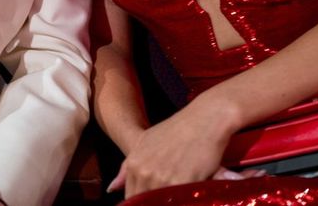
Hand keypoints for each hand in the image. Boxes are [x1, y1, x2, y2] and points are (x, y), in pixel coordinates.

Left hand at [105, 100, 233, 196]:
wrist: (205, 119)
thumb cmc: (177, 130)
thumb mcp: (145, 143)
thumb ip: (127, 168)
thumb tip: (112, 188)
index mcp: (133, 164)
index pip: (132, 197)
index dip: (143, 202)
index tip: (153, 200)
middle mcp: (144, 172)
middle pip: (145, 201)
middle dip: (156, 202)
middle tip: (170, 197)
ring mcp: (162, 178)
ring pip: (161, 202)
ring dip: (172, 200)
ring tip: (180, 195)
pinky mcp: (182, 182)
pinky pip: (180, 201)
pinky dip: (185, 200)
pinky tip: (190, 195)